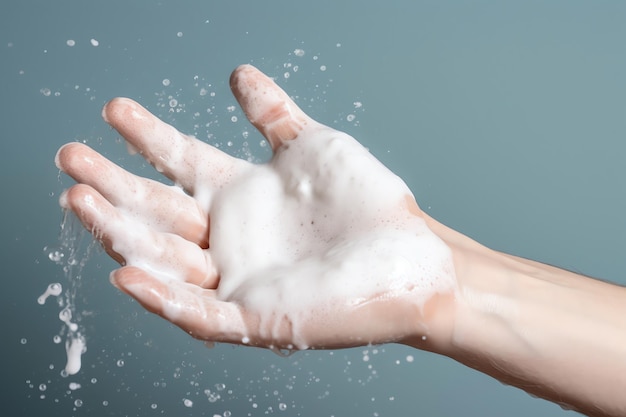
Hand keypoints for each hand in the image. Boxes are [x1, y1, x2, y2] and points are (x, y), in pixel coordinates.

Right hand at [56, 65, 456, 350]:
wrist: (411, 256)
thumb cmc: (368, 203)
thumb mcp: (314, 148)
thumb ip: (273, 116)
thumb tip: (238, 74)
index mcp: (239, 194)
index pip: (179, 162)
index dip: (146, 137)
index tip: (113, 110)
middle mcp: (229, 237)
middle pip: (158, 211)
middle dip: (113, 185)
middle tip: (71, 158)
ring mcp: (238, 278)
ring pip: (167, 260)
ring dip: (122, 235)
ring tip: (81, 201)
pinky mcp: (255, 316)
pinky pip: (200, 311)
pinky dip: (164, 297)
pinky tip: (128, 274)